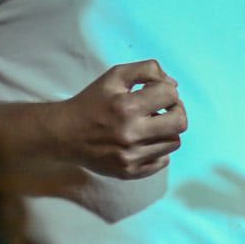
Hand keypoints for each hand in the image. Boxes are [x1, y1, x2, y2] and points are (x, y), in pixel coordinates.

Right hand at [61, 59, 186, 178]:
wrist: (64, 134)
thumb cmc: (92, 102)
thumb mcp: (115, 76)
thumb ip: (146, 70)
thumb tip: (174, 85)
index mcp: (126, 107)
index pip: (170, 94)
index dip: (167, 90)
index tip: (155, 93)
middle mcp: (130, 134)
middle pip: (180, 122)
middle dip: (176, 111)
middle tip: (162, 109)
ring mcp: (131, 157)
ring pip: (174, 142)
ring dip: (167, 130)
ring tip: (150, 125)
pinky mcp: (130, 173)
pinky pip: (162, 161)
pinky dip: (159, 149)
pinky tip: (144, 141)